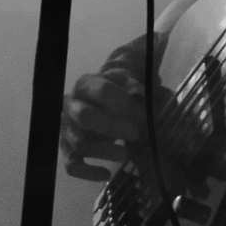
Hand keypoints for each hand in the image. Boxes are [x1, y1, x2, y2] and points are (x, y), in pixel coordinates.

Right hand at [60, 35, 158, 182]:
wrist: (105, 102)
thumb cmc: (122, 88)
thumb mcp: (133, 73)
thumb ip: (143, 67)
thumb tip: (157, 52)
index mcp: (88, 84)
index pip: (102, 91)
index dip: (123, 102)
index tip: (144, 112)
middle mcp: (72, 105)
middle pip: (84, 116)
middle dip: (111, 125)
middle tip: (137, 132)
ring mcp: (68, 129)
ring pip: (78, 143)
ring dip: (103, 150)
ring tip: (126, 154)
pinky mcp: (68, 150)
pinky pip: (71, 165)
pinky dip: (87, 172)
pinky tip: (106, 174)